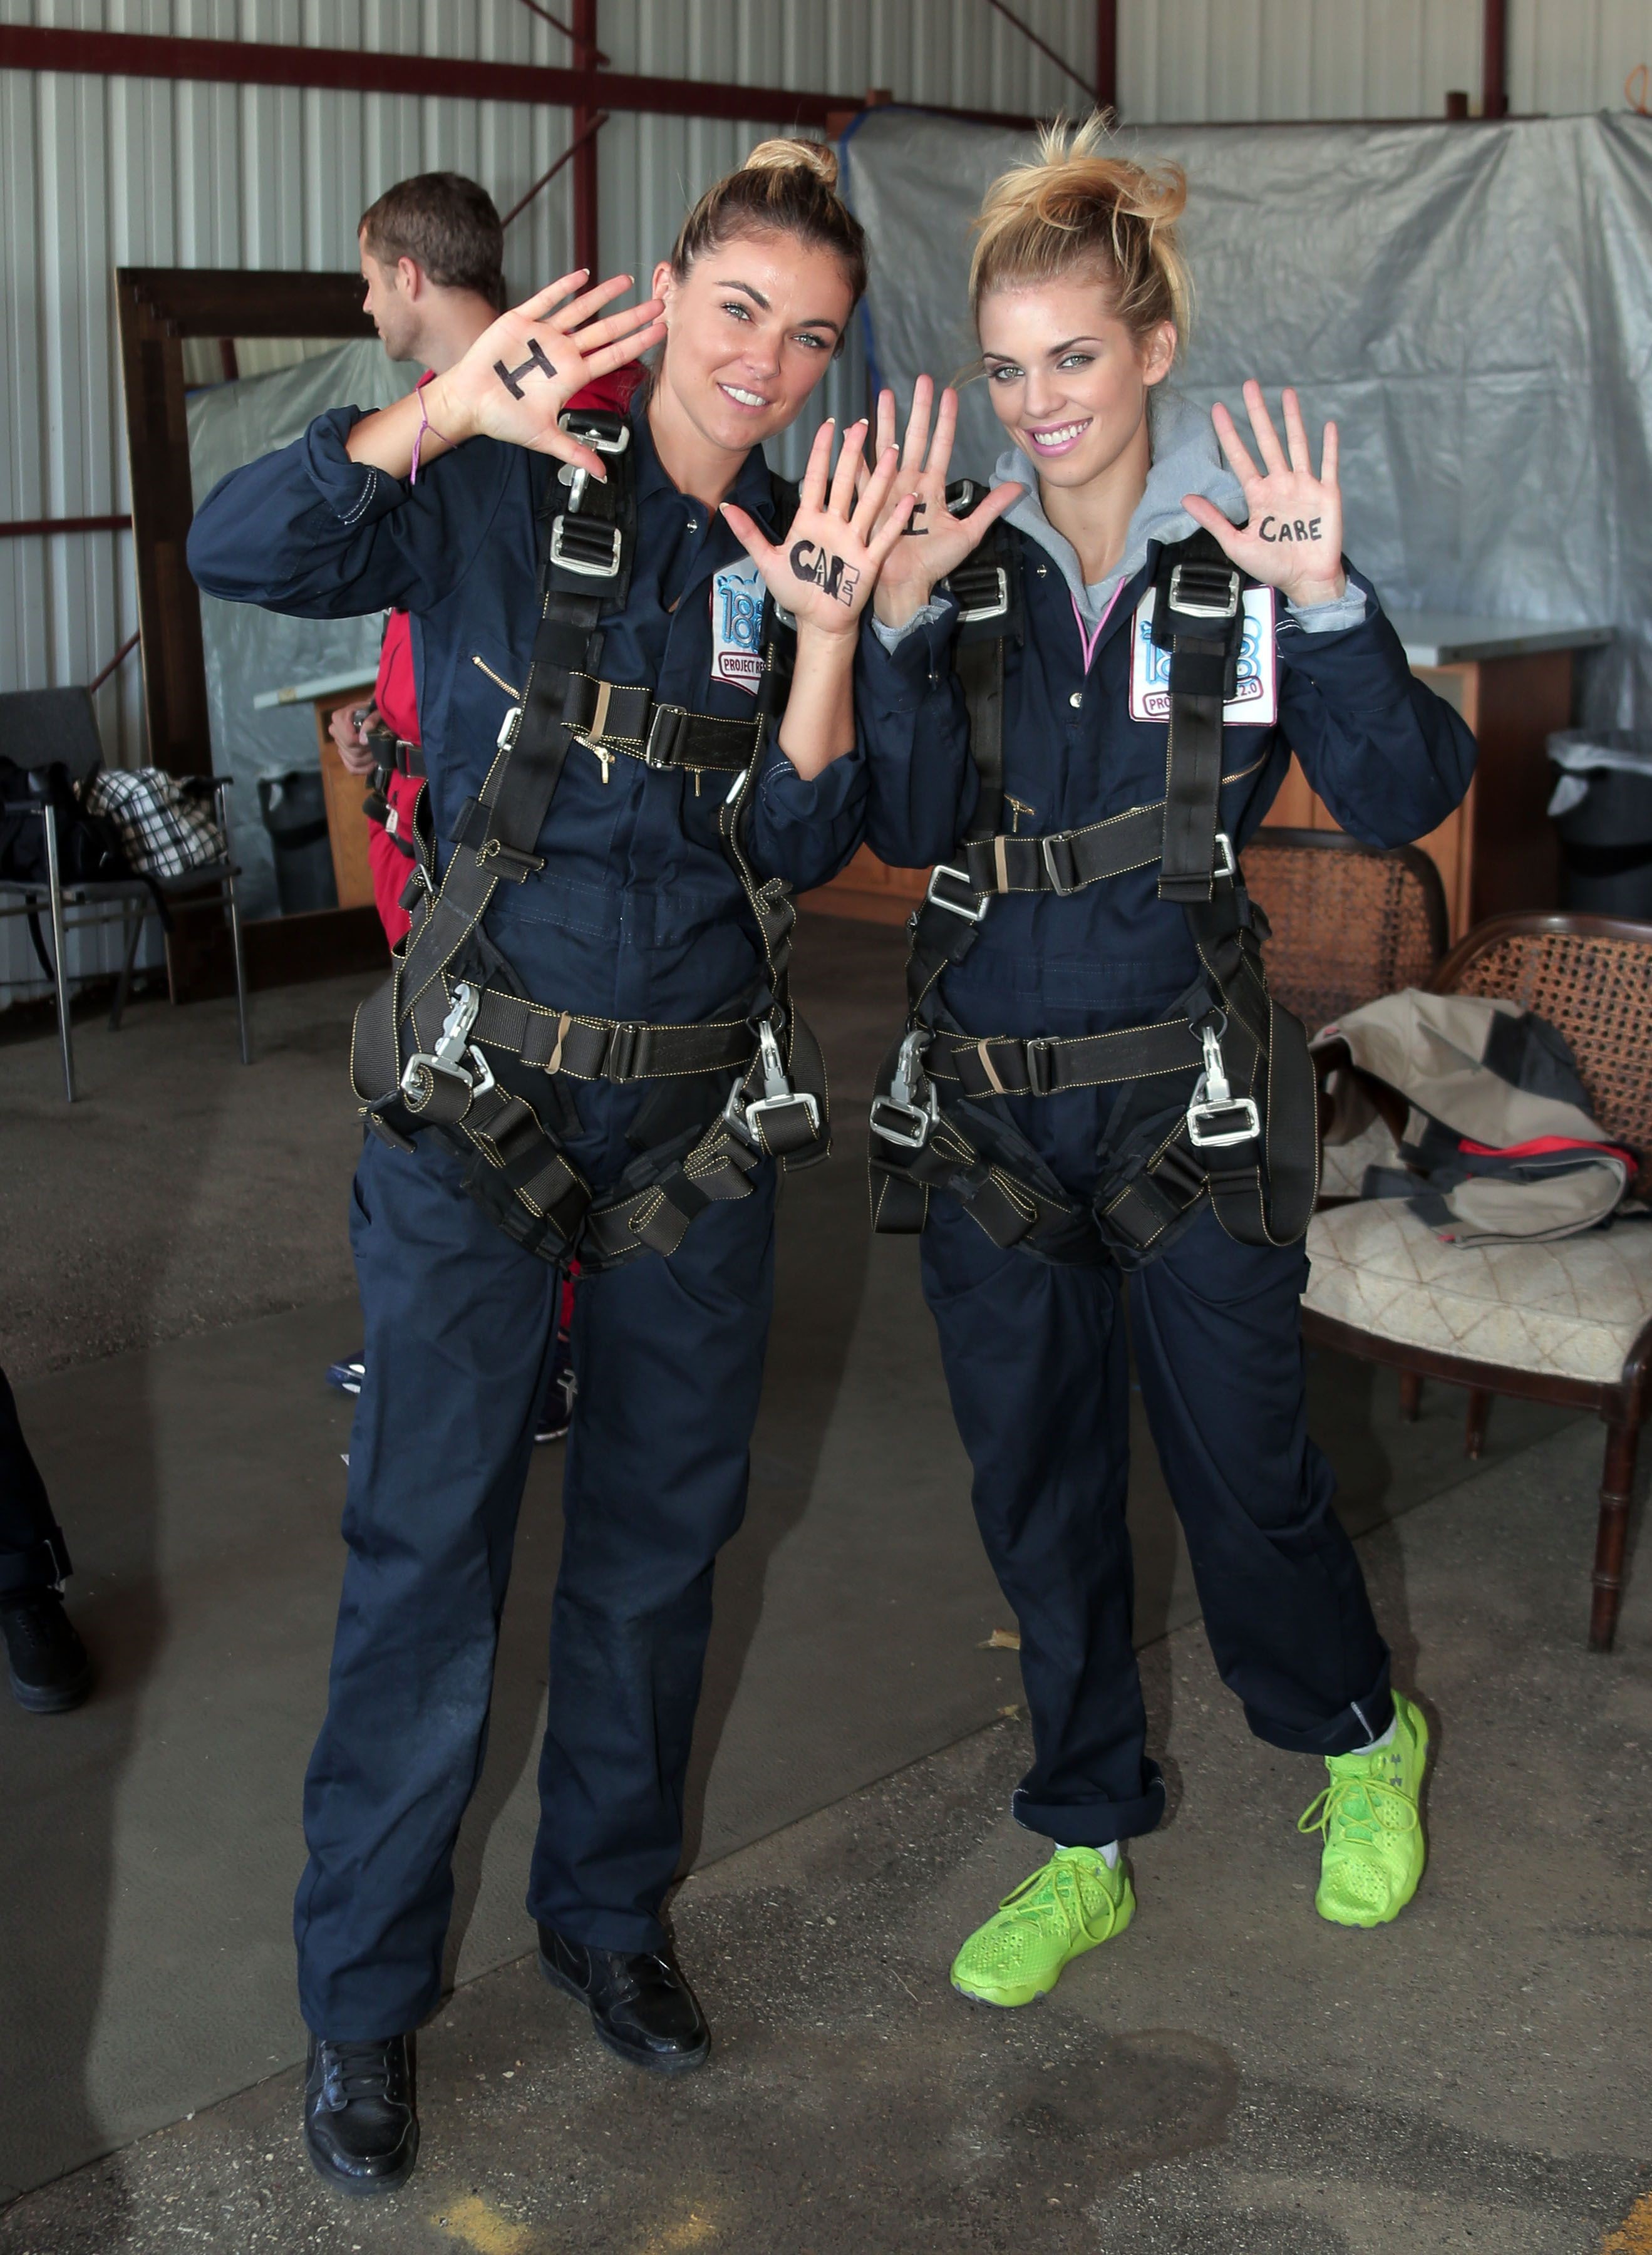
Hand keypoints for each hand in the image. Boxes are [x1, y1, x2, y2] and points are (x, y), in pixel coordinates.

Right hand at [328, 701, 377, 776]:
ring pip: (354, 761)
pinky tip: (374, 762)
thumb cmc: (378, 710)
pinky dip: (365, 768)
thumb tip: (363, 739)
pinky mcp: (344, 756)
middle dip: (369, 750)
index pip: (349, 740)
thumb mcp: (379, 711)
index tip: (374, 736)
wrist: (378, 714)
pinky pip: (352, 769)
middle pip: (353, 752)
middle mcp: (335, 731)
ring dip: (370, 759)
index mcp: (339, 718)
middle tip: (379, 743)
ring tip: (378, 750)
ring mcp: (339, 744)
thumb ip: (372, 720)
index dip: (363, 742)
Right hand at [426, 272, 664, 478]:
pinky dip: (564, 287)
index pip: (614, 356)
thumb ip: (575, 453)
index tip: (660, 332)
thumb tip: (602, 473)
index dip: (638, 343)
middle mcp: (562, 353)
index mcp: (572, 376)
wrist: (470, 403)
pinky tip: (583, 275)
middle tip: (659, 304)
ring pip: (581, 309)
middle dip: (633, 318)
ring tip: (628, 281)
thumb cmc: (503, 419)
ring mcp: (544, 335)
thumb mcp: (545, 439)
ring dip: (604, 296)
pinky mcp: (521, 321)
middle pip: (606, 331)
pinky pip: (547, 300)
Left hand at [720, 419, 915, 642]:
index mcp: (810, 520)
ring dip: (880, 478)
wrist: (817, 622)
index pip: (815, 479)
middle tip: (862, 425)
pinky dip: (895, 520)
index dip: (820, 453)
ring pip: (868, 502)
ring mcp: (853, 540)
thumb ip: (749, 533)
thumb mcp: (767, 560)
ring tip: (891, 451)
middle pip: (845, 482)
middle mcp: (834, 524)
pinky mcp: (868, 560)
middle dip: (853, 453)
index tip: (827, 427)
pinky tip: (908, 499)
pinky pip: (884, 537)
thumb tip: (726, 507)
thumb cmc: (795, 592)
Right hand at [861, 378, 1019, 628]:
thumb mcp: (968, 533)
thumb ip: (990, 507)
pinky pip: (862, 473)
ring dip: (887, 420)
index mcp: (932, 487)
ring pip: (887, 446)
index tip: (949, 393)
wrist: (907, 584)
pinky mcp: (871, 502)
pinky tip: (854, 430)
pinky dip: (857, 452)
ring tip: (886, 394)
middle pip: (915, 437)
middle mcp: (910, 482)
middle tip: (920, 379)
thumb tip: (1018, 487)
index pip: (941, 445)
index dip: (946, 420)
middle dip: (918, 408)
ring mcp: (889, 489)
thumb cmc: (934, 563)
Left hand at [1184, 381, 1345, 609]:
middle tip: (1249, 385)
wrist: (1306, 581)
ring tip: (1287, 393)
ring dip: (1293, 419)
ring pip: (1297, 444)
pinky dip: (1329, 446)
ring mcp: (1305, 486)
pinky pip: (1328, 465)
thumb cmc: (1273, 565)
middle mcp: (1280, 484)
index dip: (1229, 434)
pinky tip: (1328, 426)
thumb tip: (1186, 498)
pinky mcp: (1327, 494)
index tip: (1218, 410)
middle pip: (1267, 441)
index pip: (1241, 458)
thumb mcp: (1237, 544)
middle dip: (1258, 414)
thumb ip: (1214, 519)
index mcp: (1258, 495)